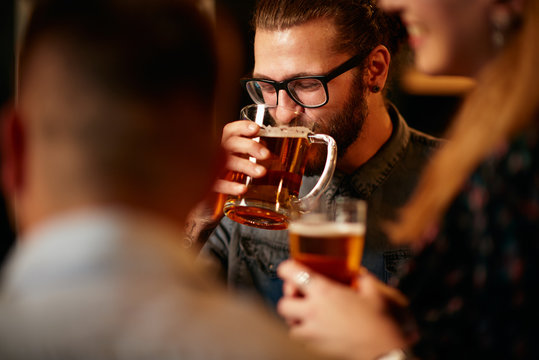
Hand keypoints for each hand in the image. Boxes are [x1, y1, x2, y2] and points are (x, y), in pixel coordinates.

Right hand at [213, 120, 269, 195]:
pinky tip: (243, 189)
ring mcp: (211, 170)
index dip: (242, 127)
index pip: (230, 131)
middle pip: (231, 143)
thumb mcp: (236, 163)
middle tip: (266, 154)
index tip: (256, 129)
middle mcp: (216, 154)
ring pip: (227, 163)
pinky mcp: (209, 187)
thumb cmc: (223, 177)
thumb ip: (251, 156)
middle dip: (250, 146)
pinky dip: (231, 186)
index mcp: (224, 145)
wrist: (203, 199)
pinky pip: (218, 185)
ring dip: (246, 165)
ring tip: (262, 172)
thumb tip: (273, 155)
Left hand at [277, 260, 408, 359]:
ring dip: (295, 318)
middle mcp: (314, 312)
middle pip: (283, 304)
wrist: (384, 351)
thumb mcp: (374, 291)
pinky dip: (304, 332)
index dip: (287, 268)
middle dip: (289, 298)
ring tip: (307, 313)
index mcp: (324, 293)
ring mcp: (313, 332)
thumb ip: (362, 278)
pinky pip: (301, 339)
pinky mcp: (317, 347)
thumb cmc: (380, 322)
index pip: (291, 274)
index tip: (288, 269)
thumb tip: (358, 274)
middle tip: (299, 294)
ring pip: (289, 325)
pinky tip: (317, 327)